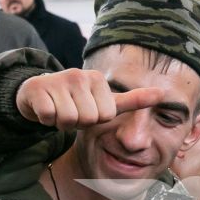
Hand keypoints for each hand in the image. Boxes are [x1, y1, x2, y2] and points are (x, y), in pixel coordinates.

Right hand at [17, 68, 167, 130]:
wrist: (37, 94)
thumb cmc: (76, 100)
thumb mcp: (106, 101)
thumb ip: (133, 100)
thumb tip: (162, 94)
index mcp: (97, 79)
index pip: (105, 115)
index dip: (95, 119)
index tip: (88, 109)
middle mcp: (79, 76)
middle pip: (87, 119)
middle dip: (78, 123)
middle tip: (71, 110)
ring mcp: (58, 80)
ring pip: (68, 120)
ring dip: (62, 122)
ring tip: (59, 109)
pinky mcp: (38, 88)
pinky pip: (49, 117)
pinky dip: (45, 120)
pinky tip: (45, 108)